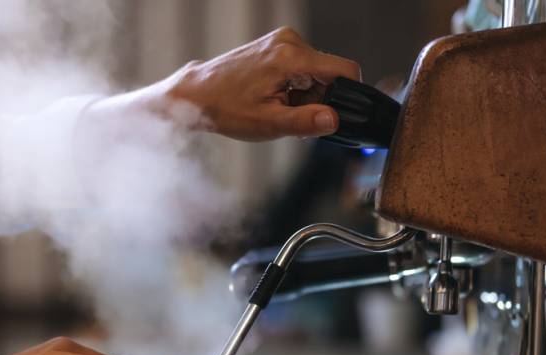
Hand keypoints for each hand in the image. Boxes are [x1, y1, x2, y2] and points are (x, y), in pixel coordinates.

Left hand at [158, 26, 360, 140]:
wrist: (196, 95)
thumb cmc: (225, 108)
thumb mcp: (268, 123)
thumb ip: (305, 122)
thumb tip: (333, 120)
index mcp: (292, 57)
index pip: (344, 69)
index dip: (349, 95)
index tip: (339, 114)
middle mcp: (289, 42)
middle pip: (329, 73)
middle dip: (319, 99)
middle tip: (294, 119)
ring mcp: (281, 41)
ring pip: (315, 72)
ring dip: (305, 95)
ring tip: (279, 110)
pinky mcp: (275, 46)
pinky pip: (300, 67)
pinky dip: (294, 87)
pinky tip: (275, 99)